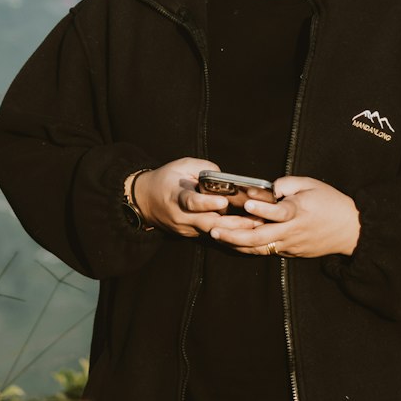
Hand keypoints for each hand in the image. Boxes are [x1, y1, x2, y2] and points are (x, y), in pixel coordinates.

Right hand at [132, 158, 265, 239]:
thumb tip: (226, 179)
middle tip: (255, 221)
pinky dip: (227, 232)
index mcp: (176, 196)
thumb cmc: (166, 179)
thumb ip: (205, 170)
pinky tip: (246, 230)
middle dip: (233, 223)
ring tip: (257, 226)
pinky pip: (211, 234)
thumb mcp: (183, 165)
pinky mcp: (190, 235)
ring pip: (212, 232)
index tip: (223, 201)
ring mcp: (186, 228)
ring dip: (234, 230)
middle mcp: (181, 217)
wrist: (144, 200)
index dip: (207, 203)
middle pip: (209, 223)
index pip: (192, 202)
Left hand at [210, 175, 359, 258]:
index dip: (262, 210)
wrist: (351, 230)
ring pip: (259, 248)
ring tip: (217, 237)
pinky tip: (234, 242)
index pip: (278, 212)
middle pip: (260, 238)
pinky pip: (267, 251)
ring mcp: (290, 245)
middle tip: (214, 229)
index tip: (247, 205)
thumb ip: (288, 184)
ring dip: (236, 244)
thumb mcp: (312, 184)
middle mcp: (292, 231)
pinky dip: (249, 247)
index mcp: (298, 212)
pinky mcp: (291, 252)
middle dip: (234, 235)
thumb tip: (269, 188)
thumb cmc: (331, 202)